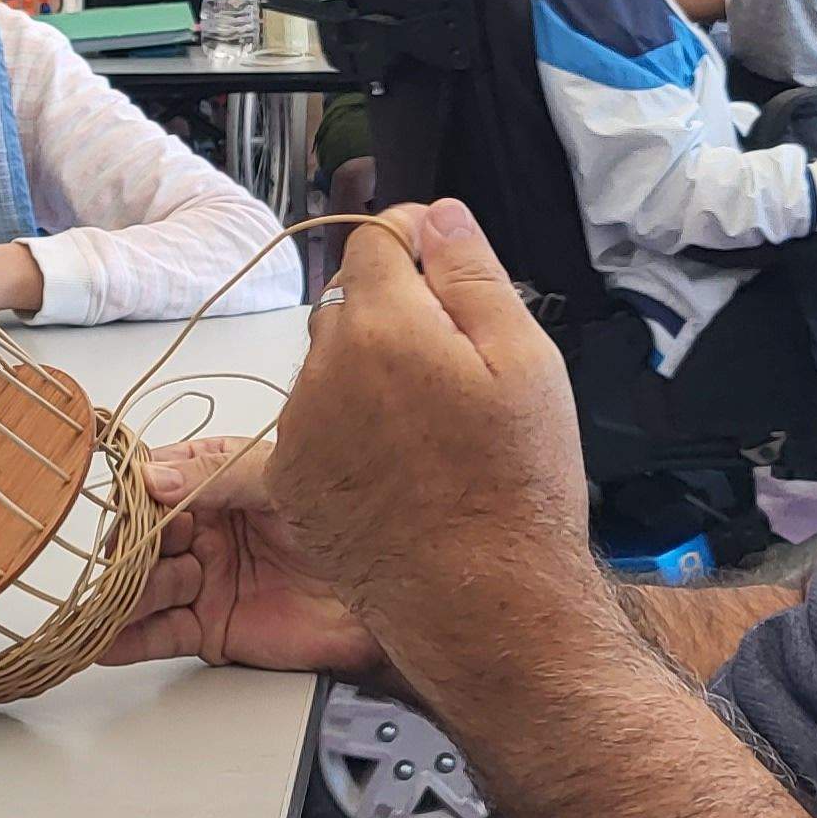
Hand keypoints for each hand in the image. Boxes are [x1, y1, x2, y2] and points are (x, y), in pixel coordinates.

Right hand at [98, 435, 383, 679]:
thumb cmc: (351, 521)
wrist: (398, 588)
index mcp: (217, 480)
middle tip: (125, 562)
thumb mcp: (283, 483)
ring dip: (126, 596)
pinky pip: (163, 634)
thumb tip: (155, 477)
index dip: (137, 495)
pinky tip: (106, 641)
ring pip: (149, 587)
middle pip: (146, 540)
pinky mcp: (211, 627)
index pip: (157, 481)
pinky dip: (131, 640)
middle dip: (129, 552)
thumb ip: (218, 477)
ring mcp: (205, 579)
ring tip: (113, 604)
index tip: (130, 507)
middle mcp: (205, 529)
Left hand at [260, 202, 598, 668]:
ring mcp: (300, 431)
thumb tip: (436, 215)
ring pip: (330, 368)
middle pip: (350, 304)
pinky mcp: (291, 484)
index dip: (413, 240)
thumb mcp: (525, 361)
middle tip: (457, 367)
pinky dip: (348, 432)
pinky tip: (401, 467)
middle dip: (395, 314)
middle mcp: (324, 369)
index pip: (374, 240)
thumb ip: (472, 274)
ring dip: (368, 374)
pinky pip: (314, 428)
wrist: (483, 602)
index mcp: (383, 325)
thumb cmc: (516, 485)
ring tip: (432, 429)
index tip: (442, 264)